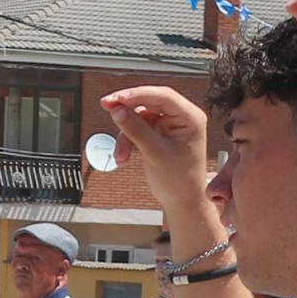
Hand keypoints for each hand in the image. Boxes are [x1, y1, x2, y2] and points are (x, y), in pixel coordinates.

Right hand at [98, 83, 217, 215]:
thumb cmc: (178, 181)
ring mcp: (170, 124)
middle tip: (105, 106)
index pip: (163, 96)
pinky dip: (128, 141)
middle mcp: (182, 116)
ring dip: (126, 134)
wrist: (182, 202)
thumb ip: (136, 129)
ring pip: (139, 116)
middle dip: (127, 110)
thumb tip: (117, 109)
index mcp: (191, 117)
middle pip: (149, 102)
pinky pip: (138, 128)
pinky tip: (123, 158)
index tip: (115, 98)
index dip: (137, 94)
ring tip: (121, 156)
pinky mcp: (159, 132)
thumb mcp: (155, 153)